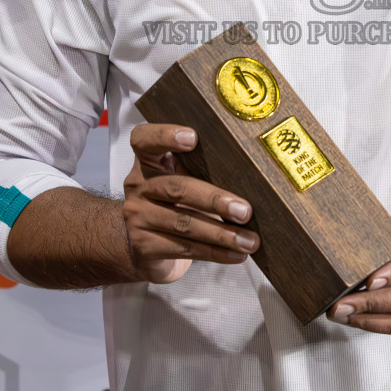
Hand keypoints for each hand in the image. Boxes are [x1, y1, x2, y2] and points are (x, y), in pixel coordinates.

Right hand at [121, 123, 259, 284]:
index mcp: (148, 161)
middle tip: (245, 211)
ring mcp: (137, 217)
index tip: (193, 137)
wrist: (143, 247)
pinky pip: (184, 248)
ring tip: (249, 241)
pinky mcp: (144, 246)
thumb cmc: (174, 204)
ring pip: (183, 223)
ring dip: (222, 234)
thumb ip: (202, 170)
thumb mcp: (181, 179)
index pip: (145, 139)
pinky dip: (215, 252)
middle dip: (215, 200)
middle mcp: (138, 185)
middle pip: (177, 188)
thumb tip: (253, 174)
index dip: (166, 135)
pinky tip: (236, 254)